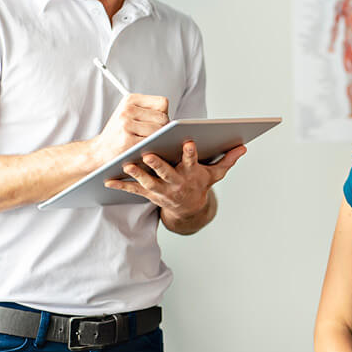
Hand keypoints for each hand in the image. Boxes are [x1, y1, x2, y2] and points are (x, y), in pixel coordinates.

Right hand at [94, 94, 169, 158]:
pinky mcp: (127, 140)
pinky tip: (146, 149)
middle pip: (163, 118)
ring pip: (159, 131)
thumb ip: (149, 111)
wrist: (98, 151)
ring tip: (150, 142)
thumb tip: (176, 123)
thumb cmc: (119, 134)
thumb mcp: (129, 114)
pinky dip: (152, 147)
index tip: (157, 122)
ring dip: (159, 139)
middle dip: (163, 129)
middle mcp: (127, 109)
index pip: (162, 103)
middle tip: (155, 136)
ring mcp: (126, 124)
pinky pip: (151, 142)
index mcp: (130, 99)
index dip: (164, 114)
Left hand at [103, 140, 245, 216]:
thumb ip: (227, 160)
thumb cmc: (199, 184)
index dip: (191, 153)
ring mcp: (161, 190)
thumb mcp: (215, 174)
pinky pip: (133, 190)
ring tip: (126, 164)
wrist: (188, 209)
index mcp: (191, 173)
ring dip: (136, 174)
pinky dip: (120, 186)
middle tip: (148, 153)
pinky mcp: (149, 194)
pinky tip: (108, 180)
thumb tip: (243, 147)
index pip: (192, 161)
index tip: (189, 142)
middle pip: (166, 172)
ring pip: (147, 181)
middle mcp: (176, 182)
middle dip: (158, 164)